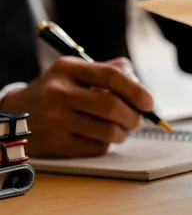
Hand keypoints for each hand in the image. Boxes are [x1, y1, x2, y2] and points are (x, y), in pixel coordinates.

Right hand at [0, 57, 152, 157]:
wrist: (19, 113)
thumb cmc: (60, 88)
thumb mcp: (78, 70)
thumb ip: (111, 70)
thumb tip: (140, 84)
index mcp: (69, 68)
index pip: (111, 76)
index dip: (136, 90)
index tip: (149, 103)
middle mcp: (59, 92)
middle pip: (111, 106)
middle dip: (133, 116)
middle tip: (139, 120)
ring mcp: (55, 119)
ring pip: (107, 131)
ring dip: (123, 133)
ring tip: (123, 129)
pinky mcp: (55, 143)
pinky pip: (95, 147)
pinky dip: (107, 143)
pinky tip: (101, 136)